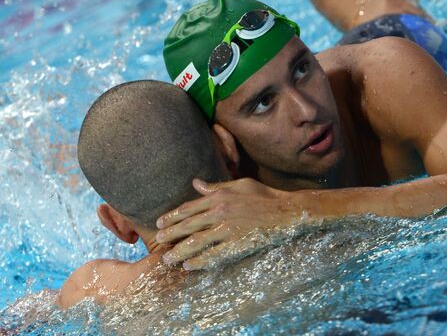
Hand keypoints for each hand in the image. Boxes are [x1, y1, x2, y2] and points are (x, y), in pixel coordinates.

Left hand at [155, 178, 308, 269]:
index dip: (172, 216)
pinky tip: (189, 266)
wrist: (286, 211)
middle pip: (188, 225)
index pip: (188, 208)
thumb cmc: (265, 196)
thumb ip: (216, 186)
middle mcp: (220, 211)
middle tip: (157, 242)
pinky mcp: (237, 243)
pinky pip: (214, 255)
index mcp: (219, 196)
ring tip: (168, 259)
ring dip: (179, 251)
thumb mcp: (240, 184)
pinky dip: (200, 261)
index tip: (159, 223)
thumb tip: (196, 183)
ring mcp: (228, 229)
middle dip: (170, 234)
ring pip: (196, 242)